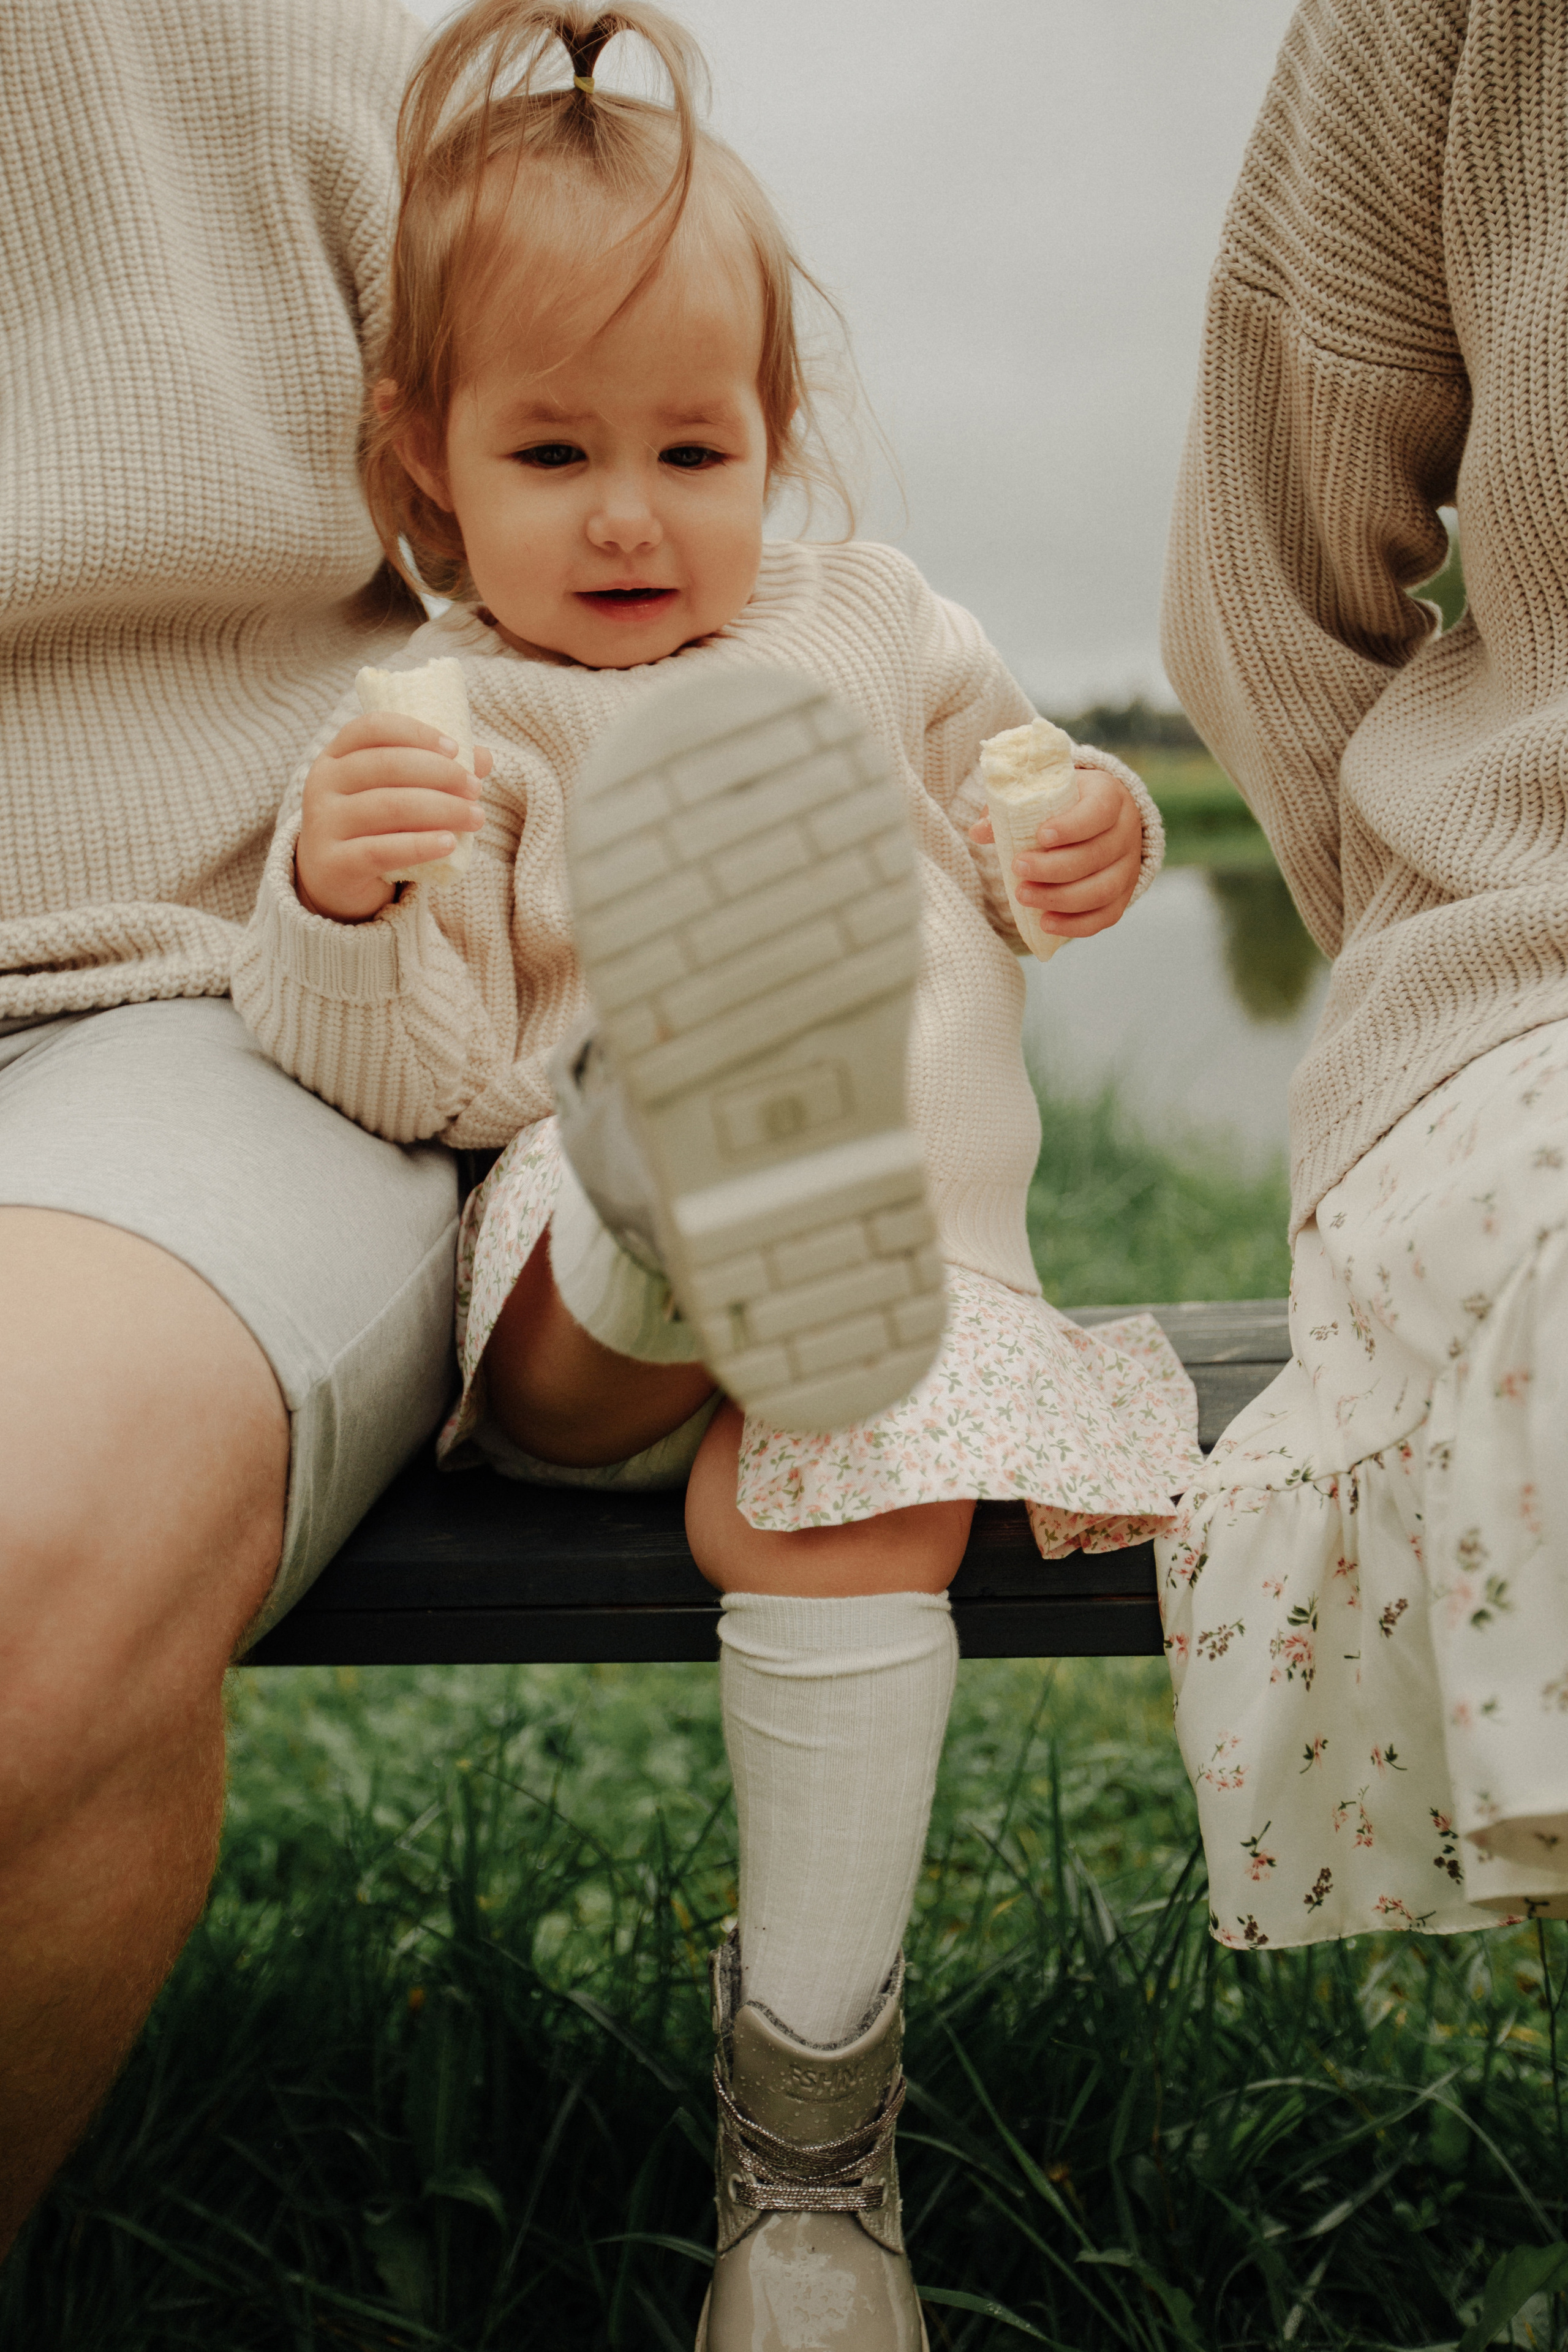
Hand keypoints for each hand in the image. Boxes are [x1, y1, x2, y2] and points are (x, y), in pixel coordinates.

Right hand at [295, 716, 492, 922]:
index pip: (373, 728)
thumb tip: (483, 757)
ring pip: (389, 806)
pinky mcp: (334, 862)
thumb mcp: (395, 792)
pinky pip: (381, 850)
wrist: (333, 879)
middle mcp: (322, 783)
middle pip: (387, 765)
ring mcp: (324, 823)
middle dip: (441, 774)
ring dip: (441, 809)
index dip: (417, 733)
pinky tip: (449, 843)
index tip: (455, 749)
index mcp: (336, 756)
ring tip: (475, 817)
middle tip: (475, 789)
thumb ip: (434, 771)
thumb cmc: (372, 825)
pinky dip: (420, 845)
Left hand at [970, 765, 1142, 938]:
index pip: (1098, 812)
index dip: (1072, 826)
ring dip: (1061, 898)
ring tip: (1024, 897)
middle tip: (1019, 869)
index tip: (1040, 835)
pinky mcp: (1123, 895)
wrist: (1101, 820)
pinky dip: (1076, 924)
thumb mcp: (1044, 795)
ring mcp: (1128, 867)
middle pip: (1096, 855)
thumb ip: (1012, 809)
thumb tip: (979, 831)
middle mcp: (1126, 832)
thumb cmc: (1065, 805)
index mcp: (1109, 797)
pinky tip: (1046, 924)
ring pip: (1102, 890)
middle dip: (1054, 868)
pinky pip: (1107, 916)